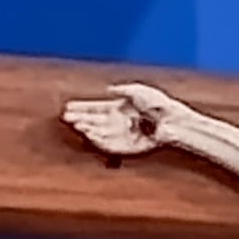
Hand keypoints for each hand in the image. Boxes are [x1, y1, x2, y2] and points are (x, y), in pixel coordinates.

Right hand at [64, 84, 186, 159]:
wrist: (172, 121)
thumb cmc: (159, 104)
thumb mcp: (139, 91)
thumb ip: (123, 90)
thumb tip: (109, 90)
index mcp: (119, 108)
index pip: (96, 109)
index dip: (82, 108)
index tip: (68, 107)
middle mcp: (118, 122)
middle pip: (94, 121)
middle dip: (80, 118)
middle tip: (66, 117)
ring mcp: (122, 135)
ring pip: (99, 133)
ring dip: (86, 129)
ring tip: (75, 124)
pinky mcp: (128, 148)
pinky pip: (109, 145)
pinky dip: (98, 140)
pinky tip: (88, 134)